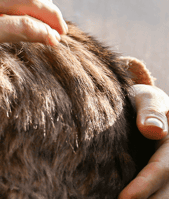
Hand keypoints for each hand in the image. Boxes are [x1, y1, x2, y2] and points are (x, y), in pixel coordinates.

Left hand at [120, 84, 168, 198]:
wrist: (143, 110)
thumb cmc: (142, 103)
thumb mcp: (147, 99)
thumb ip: (150, 111)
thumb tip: (151, 130)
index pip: (161, 170)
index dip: (144, 186)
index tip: (124, 198)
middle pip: (164, 194)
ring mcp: (167, 177)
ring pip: (161, 196)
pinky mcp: (158, 183)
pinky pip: (152, 194)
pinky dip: (140, 198)